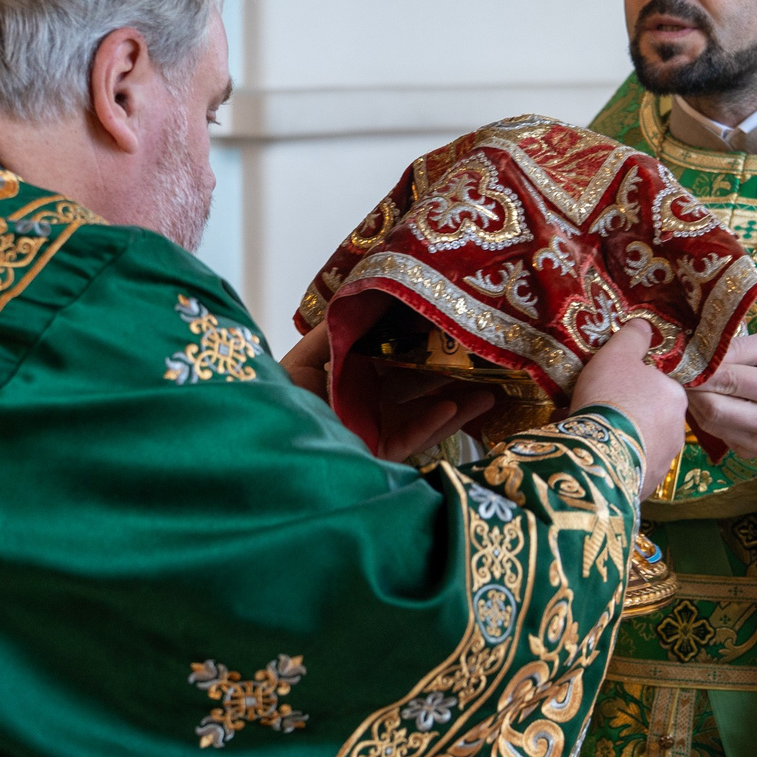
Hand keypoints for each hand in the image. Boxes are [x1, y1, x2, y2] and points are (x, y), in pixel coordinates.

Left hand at [286, 320, 497, 461]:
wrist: (265, 450)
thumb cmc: (279, 403)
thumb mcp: (302, 361)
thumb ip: (333, 333)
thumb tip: (367, 299)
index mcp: (349, 377)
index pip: (391, 355)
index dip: (418, 340)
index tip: (447, 322)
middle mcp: (366, 403)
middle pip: (414, 383)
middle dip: (447, 370)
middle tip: (482, 354)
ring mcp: (375, 432)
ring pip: (422, 412)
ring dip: (457, 400)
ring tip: (491, 387)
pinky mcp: (378, 457)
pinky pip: (411, 438)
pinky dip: (432, 423)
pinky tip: (454, 407)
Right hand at [569, 320, 685, 498]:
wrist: (599, 453)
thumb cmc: (610, 396)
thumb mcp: (617, 354)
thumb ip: (633, 337)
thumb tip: (645, 325)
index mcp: (675, 396)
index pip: (658, 384)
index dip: (633, 383)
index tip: (610, 385)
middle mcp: (678, 430)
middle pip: (650, 414)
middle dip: (627, 412)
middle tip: (596, 409)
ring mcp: (664, 461)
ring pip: (641, 442)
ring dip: (621, 438)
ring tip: (589, 435)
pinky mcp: (648, 485)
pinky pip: (631, 467)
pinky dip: (616, 460)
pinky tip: (594, 456)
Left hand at [687, 330, 756, 460]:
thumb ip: (740, 346)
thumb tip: (700, 351)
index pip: (726, 380)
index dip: (696, 369)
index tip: (679, 357)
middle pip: (711, 408)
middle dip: (690, 387)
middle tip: (680, 369)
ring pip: (709, 424)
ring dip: (695, 401)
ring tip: (695, 381)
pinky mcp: (753, 454)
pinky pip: (718, 434)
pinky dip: (708, 415)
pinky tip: (714, 399)